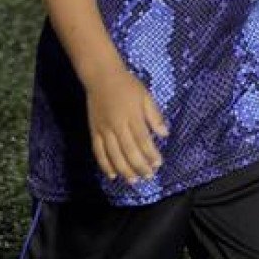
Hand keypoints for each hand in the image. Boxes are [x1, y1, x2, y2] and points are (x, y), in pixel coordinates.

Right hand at [86, 66, 167, 184]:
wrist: (101, 77)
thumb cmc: (127, 86)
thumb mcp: (146, 96)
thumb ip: (154, 115)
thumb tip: (165, 134)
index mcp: (132, 116)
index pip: (143, 140)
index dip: (151, 154)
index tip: (158, 164)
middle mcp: (117, 126)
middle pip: (129, 151)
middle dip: (140, 166)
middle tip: (149, 176)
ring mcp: (103, 130)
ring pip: (114, 155)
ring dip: (124, 170)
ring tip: (134, 180)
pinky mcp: (93, 132)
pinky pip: (98, 152)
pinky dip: (105, 165)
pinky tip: (113, 175)